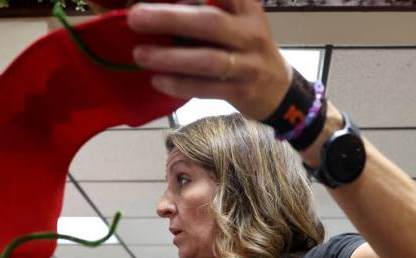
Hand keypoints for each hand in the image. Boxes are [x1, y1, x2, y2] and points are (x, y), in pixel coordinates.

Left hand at [127, 0, 290, 119]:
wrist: (280, 89)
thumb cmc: (246, 48)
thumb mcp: (237, 19)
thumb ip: (205, 10)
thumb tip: (155, 8)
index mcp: (246, 7)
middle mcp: (250, 32)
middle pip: (209, 22)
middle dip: (169, 18)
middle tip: (135, 17)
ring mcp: (249, 64)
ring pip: (207, 59)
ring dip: (170, 57)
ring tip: (140, 54)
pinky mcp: (242, 91)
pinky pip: (207, 88)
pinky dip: (180, 85)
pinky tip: (157, 81)